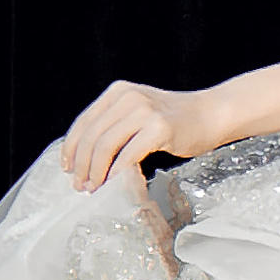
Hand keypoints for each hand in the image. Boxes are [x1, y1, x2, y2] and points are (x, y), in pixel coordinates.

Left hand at [62, 78, 200, 192]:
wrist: (212, 114)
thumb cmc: (175, 120)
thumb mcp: (139, 112)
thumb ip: (115, 125)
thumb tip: (85, 157)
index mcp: (118, 92)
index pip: (84, 122)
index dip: (72, 148)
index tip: (67, 169)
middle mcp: (128, 97)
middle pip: (92, 136)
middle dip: (82, 165)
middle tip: (80, 186)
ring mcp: (144, 111)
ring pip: (105, 146)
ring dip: (96, 171)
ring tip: (94, 188)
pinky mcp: (160, 128)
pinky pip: (128, 155)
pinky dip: (116, 172)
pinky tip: (114, 184)